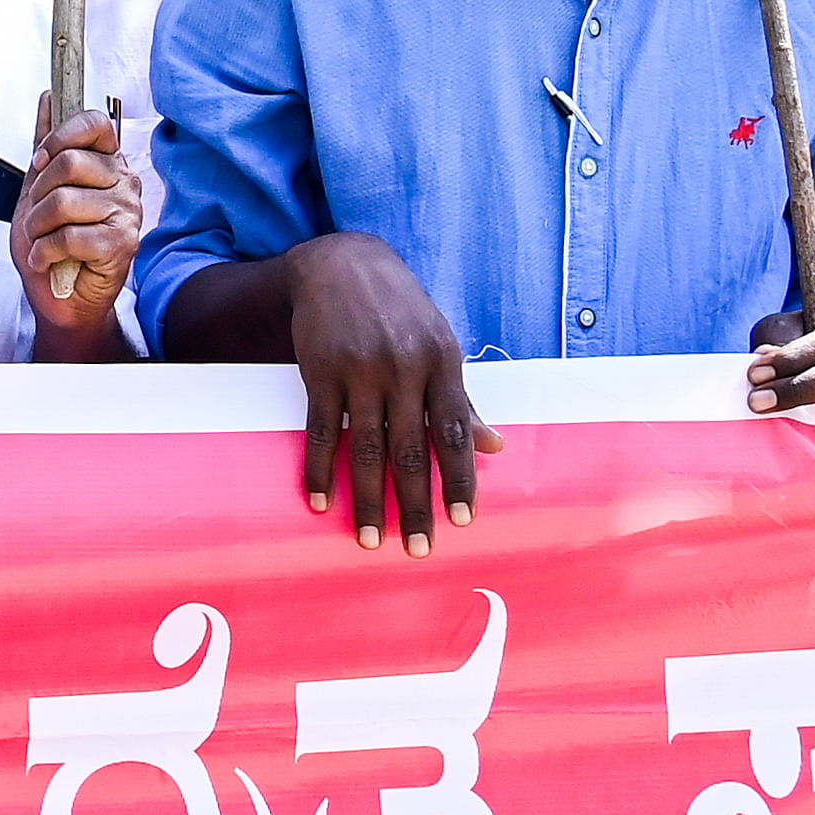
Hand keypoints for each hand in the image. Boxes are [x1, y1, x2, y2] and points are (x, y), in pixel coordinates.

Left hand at [14, 96, 138, 350]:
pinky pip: (70, 235)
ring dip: (37, 228)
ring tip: (41, 242)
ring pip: (65, 201)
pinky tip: (48, 259)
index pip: (95, 123)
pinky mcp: (123, 244)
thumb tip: (48, 98)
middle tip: (38, 218)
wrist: (58, 300)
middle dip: (37, 195)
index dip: (61, 136)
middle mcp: (123, 182)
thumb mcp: (37, 190)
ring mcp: (127, 212)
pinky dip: (45, 251)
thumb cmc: (51, 247)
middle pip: (70, 162)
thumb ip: (46, 145)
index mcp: (107, 163)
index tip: (41, 160)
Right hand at [285, 230, 496, 549]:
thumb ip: (462, 399)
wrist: (340, 265)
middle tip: (417, 548)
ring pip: (366, 448)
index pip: (454, 431)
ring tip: (369, 539)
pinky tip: (322, 502)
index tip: (461, 521)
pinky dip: (320, 470)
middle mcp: (403, 367)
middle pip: (411, 449)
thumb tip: (495, 447)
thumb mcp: (439, 345)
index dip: (459, 478)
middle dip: (414, 503)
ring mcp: (359, 369)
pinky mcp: (320, 371)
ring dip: (368, 499)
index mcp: (441, 361)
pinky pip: (321, 431)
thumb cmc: (399, 312)